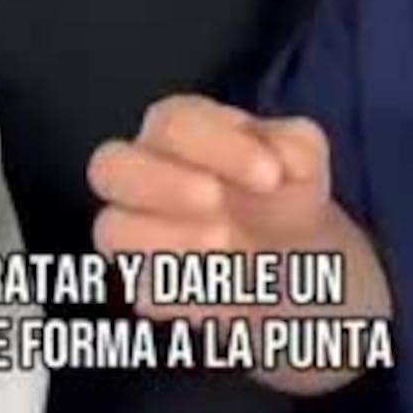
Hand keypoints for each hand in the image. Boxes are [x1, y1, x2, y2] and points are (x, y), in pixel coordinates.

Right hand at [88, 94, 334, 323]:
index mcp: (178, 131)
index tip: (270, 176)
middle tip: (216, 200)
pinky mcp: (149, 286)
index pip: (172, 122)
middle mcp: (143, 175)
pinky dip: (184, 290)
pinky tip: (227, 285)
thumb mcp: (304, 160)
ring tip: (225, 246)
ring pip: (110, 229)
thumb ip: (295, 146)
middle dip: (161, 183)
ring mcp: (136, 232)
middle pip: (107, 166)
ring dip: (164, 238)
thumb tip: (282, 157)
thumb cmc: (284, 196)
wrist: (297, 263)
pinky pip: (145, 290)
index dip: (217, 146)